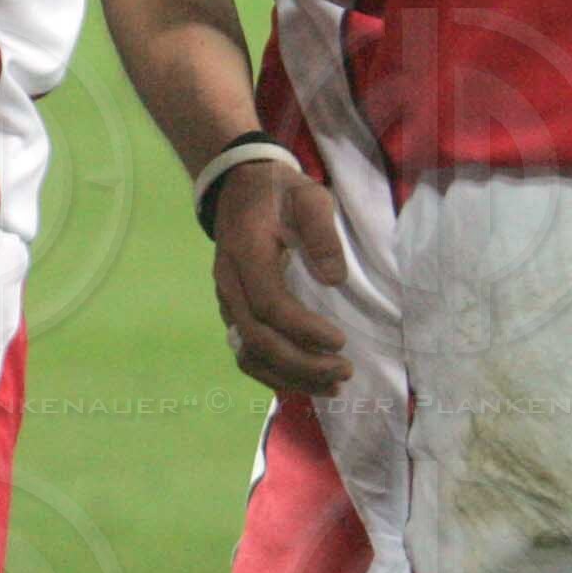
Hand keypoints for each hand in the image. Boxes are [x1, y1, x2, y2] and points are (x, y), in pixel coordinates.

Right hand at [207, 158, 352, 396]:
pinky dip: (274, 374)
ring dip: (289, 377)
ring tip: (331, 386)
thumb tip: (335, 279)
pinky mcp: (233, 311)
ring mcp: (226, 300)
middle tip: (345, 370)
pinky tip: (304, 381)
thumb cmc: (279, 193)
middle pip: (257, 338)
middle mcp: (228, 282)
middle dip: (302, 363)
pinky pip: (246, 353)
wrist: (239, 186)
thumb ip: (322, 231)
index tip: (341, 340)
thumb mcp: (309, 196)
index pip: (269, 304)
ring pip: (248, 354)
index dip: (304, 330)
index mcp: (244, 252)